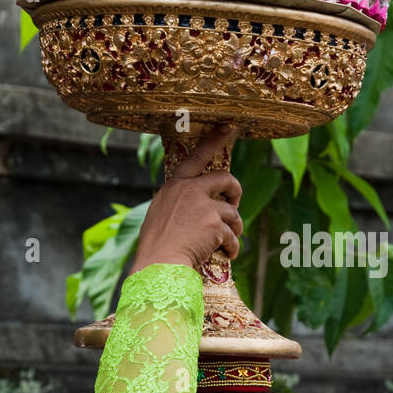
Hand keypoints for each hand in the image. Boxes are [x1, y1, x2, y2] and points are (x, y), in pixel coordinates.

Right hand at [128, 123, 242, 274]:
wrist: (158, 264)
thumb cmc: (156, 246)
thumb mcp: (161, 216)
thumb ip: (179, 205)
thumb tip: (197, 209)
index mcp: (174, 186)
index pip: (196, 157)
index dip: (213, 141)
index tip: (227, 128)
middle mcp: (190, 190)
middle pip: (226, 179)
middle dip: (236, 192)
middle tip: (234, 205)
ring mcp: (204, 206)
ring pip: (232, 212)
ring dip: (235, 227)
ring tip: (229, 240)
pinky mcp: (215, 225)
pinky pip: (232, 235)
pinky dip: (232, 246)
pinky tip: (228, 254)